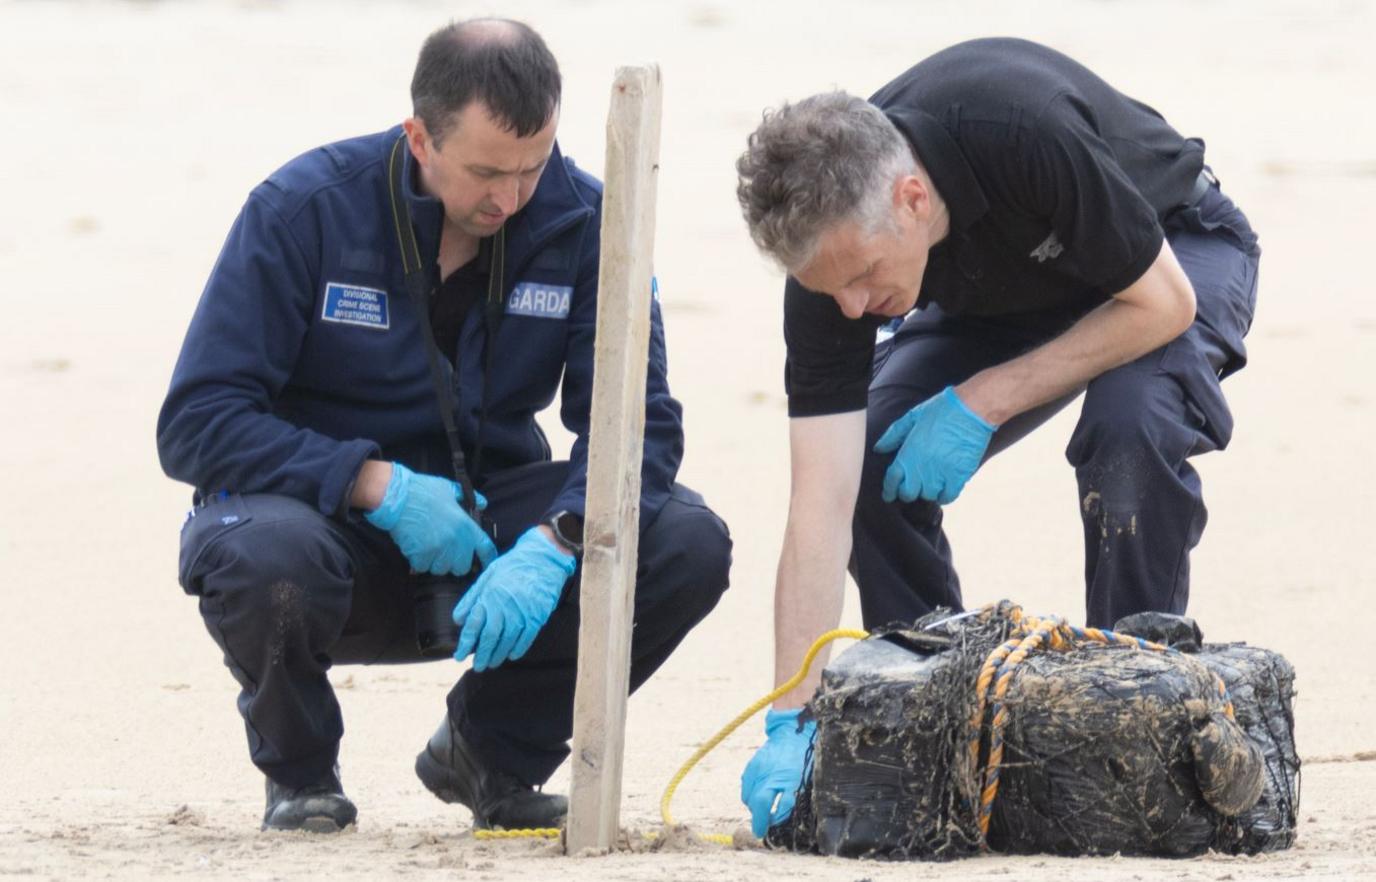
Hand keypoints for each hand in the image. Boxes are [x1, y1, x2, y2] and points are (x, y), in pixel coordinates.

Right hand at [363, 463, 497, 575]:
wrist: (397, 496)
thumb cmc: (422, 491)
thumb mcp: (450, 488)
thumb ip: (468, 498)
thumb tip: (482, 503)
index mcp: (466, 525)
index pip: (486, 549)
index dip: (487, 559)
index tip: (484, 564)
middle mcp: (455, 541)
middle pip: (462, 567)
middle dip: (453, 562)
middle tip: (444, 551)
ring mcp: (438, 550)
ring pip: (441, 569)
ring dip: (434, 562)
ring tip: (427, 546)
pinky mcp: (421, 556)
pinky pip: (422, 567)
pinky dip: (418, 562)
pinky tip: (415, 547)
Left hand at [452, 527, 576, 671]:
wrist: (543, 558)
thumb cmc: (514, 565)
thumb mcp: (488, 575)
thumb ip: (472, 597)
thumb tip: (458, 617)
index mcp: (489, 597)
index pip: (473, 625)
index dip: (465, 643)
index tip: (459, 655)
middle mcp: (504, 607)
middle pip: (489, 637)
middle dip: (481, 654)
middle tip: (477, 666)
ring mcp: (521, 613)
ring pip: (507, 641)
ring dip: (498, 655)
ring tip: (492, 663)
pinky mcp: (537, 617)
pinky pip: (526, 638)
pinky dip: (518, 649)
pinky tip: (512, 655)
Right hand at [740, 708, 815, 837]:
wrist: (794, 731)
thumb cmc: (806, 757)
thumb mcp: (809, 778)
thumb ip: (797, 797)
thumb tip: (787, 816)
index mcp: (792, 779)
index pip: (781, 808)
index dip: (776, 822)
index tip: (772, 829)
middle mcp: (774, 774)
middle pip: (760, 804)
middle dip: (759, 821)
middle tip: (760, 829)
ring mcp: (761, 768)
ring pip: (749, 797)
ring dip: (754, 807)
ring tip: (761, 810)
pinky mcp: (753, 764)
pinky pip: (746, 786)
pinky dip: (749, 794)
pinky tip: (756, 795)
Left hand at [873, 385, 996, 504]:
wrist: (972, 409)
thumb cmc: (942, 410)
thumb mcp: (912, 417)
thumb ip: (893, 434)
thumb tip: (879, 448)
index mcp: (908, 453)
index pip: (892, 480)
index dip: (889, 490)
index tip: (889, 495)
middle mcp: (922, 467)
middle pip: (908, 493)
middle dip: (907, 493)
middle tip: (910, 489)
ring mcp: (941, 473)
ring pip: (928, 495)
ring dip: (927, 492)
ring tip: (929, 485)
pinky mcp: (959, 476)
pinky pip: (948, 496)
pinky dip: (944, 496)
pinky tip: (944, 490)